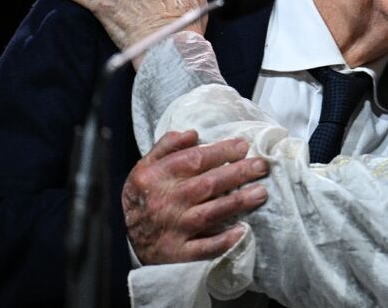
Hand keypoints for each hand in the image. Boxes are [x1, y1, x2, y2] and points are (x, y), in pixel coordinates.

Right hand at [122, 129, 269, 264]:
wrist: (125, 241)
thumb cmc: (144, 198)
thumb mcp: (145, 167)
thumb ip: (166, 147)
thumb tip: (191, 133)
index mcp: (156, 177)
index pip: (193, 159)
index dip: (221, 152)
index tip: (243, 146)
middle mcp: (165, 202)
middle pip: (207, 184)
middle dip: (237, 173)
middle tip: (262, 166)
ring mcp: (172, 229)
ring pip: (209, 214)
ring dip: (237, 203)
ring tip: (261, 193)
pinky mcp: (178, 253)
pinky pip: (203, 248)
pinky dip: (222, 241)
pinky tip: (242, 231)